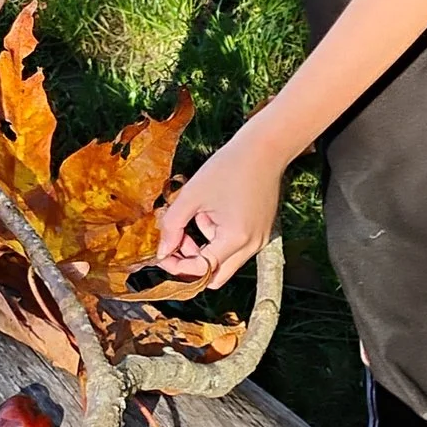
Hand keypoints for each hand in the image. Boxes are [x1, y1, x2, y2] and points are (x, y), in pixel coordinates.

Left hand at [153, 120, 288, 289]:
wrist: (264, 149)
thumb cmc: (230, 167)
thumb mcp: (192, 195)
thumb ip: (172, 226)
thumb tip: (162, 252)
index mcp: (235, 238)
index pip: (201, 270)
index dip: (177, 266)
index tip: (163, 255)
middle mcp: (252, 245)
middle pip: (216, 276)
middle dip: (192, 265)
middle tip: (177, 245)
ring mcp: (259, 240)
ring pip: (224, 262)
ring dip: (205, 250)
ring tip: (197, 217)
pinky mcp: (261, 232)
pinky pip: (235, 247)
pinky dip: (218, 238)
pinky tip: (212, 213)